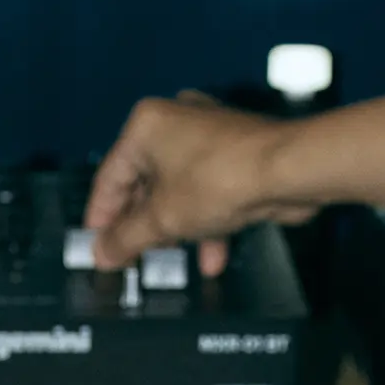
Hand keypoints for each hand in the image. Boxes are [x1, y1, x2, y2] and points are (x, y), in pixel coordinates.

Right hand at [85, 90, 320, 275]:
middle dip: (143, 226)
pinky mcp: (235, 152)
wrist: (287, 169)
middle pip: (146, 183)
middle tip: (132, 258)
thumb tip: (103, 253)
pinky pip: (208, 191)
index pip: (111, 176)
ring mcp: (208, 135)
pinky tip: (212, 259)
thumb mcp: (162, 219)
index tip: (97, 247)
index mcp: (147, 125)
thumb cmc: (220, 179)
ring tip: (171, 262)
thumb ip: (126, 238)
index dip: (101, 218)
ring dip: (176, 229)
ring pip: (179, 190)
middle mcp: (176, 122)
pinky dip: (206, 221)